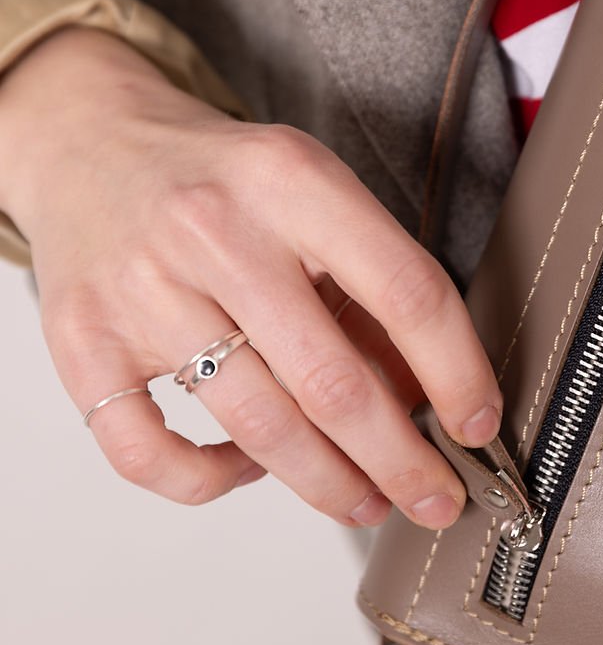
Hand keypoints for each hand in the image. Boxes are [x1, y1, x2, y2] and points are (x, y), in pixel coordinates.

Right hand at [0, 27, 500, 526]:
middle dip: (401, 460)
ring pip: (257, 426)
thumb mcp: (310, 193)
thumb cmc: (218, 179)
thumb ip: (368, 284)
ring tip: (365, 501)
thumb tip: (429, 395)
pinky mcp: (83, 342)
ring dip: (327, 484)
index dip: (456, 372)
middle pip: (333, 381)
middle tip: (435, 498)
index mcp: (290, 180)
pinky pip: (151, 453)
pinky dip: (210, 481)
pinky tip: (248, 471)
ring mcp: (141, 290)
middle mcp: (213, 231)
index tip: (478, 423)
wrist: (90, 143)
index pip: (405, 292)